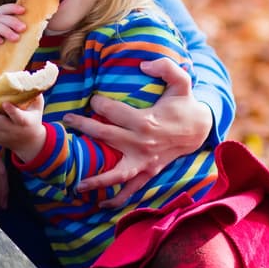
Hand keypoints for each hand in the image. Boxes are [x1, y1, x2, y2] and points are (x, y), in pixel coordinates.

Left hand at [0, 94, 44, 161]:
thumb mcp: (37, 108)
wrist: (28, 143)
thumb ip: (34, 95)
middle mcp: (12, 130)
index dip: (12, 111)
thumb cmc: (32, 120)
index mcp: (25, 123)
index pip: (19, 118)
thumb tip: (28, 79)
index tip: (5, 103)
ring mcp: (1, 135)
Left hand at [65, 58, 211, 206]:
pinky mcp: (149, 172)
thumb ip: (167, 67)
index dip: (99, 103)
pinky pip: (132, 189)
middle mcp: (142, 144)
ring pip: (117, 173)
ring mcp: (145, 161)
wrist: (200, 130)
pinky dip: (118, 199)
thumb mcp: (182, 82)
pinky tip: (101, 204)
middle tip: (68, 120)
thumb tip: (144, 63)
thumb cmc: (184, 105)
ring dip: (96, 179)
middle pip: (106, 135)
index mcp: (146, 122)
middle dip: (84, 127)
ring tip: (76, 185)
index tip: (93, 99)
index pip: (113, 112)